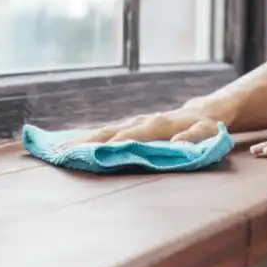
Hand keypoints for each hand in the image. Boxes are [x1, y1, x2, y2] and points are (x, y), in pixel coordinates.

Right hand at [56, 106, 221, 149]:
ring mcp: (133, 123)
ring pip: (102, 131)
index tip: (91, 156)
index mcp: (157, 125)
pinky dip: (88, 139)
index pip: (129, 137)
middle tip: (60, 154)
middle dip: (84, 143)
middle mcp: (140, 122)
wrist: (205, 111)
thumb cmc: (208, 127)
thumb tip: (178, 144)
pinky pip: (106, 133)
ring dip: (80, 141)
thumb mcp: (209, 133)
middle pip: (108, 132)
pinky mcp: (130, 127)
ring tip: (57, 151)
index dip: (111, 146)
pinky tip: (71, 146)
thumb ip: (195, 139)